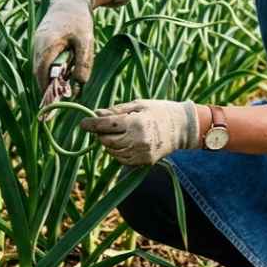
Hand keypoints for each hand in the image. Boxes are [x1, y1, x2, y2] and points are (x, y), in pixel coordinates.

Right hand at [32, 0, 94, 92]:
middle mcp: (37, 44)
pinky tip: (63, 74)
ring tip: (63, 88)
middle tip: (59, 101)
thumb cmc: (79, 20)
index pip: (42, 72)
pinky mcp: (39, 44)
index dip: (46, 89)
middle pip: (39, 72)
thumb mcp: (86, 40)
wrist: (70, 1)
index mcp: (47, 43)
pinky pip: (43, 61)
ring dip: (50, 78)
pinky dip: (50, 70)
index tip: (53, 102)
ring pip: (40, 67)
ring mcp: (36, 43)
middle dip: (48, 87)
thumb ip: (84, 62)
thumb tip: (79, 84)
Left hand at [79, 99, 201, 165]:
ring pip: (113, 152)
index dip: (92, 124)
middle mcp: (137, 140)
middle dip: (101, 134)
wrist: (183, 127)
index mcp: (135, 122)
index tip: (83, 123)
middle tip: (102, 127)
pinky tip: (123, 143)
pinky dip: (118, 152)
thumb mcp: (138, 105)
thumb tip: (96, 113)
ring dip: (109, 144)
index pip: (106, 125)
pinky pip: (123, 160)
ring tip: (116, 134)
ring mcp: (141, 153)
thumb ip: (116, 111)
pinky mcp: (144, 161)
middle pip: (107, 141)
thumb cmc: (160, 111)